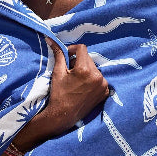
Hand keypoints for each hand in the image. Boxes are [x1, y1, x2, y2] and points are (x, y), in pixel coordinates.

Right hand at [0, 38, 108, 155]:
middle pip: (88, 59)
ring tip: (76, 81)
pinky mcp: (105, 92)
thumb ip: (58, 54)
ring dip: (86, 70)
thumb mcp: (58, 72)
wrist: (63, 116)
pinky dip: (92, 80)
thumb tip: (51, 39)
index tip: (67, 56)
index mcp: (85, 70)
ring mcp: (103, 85)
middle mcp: (97, 76)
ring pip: (94, 68)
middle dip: (79, 61)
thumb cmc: (58, 93)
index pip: (82, 49)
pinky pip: (99, 79)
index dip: (72, 50)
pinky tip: (83, 87)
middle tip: (70, 71)